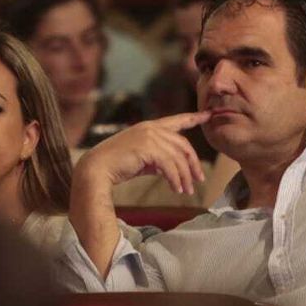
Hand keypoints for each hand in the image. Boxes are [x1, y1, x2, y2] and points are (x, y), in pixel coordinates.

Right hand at [79, 112, 209, 196]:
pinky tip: (176, 189)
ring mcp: (149, 137)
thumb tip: (170, 169)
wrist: (96, 169)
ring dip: (184, 176)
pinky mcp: (147, 148)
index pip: (177, 120)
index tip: (208, 115)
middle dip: (193, 164)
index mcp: (150, 126)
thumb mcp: (142, 159)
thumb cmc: (117, 165)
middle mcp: (151, 128)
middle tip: (199, 179)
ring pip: (177, 158)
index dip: (194, 117)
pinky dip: (175, 179)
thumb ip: (157, 158)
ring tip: (187, 191)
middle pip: (183, 145)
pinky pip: (169, 166)